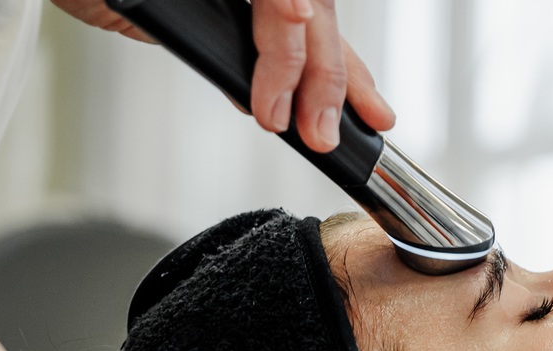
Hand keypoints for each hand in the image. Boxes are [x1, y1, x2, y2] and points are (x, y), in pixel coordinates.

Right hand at [50, 0, 395, 152]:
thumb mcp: (176, 29)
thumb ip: (228, 57)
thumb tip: (261, 98)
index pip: (316, 29)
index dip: (348, 73)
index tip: (376, 118)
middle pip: (317, 16)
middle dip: (327, 80)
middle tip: (319, 135)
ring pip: (296, 0)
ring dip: (294, 56)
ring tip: (282, 109)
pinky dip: (282, 3)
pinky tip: (293, 18)